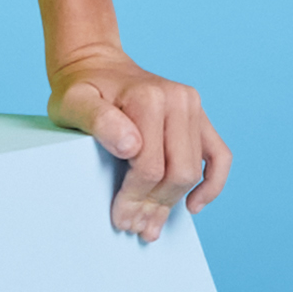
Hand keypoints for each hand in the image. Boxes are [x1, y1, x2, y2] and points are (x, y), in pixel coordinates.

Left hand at [48, 48, 230, 241]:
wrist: (95, 65)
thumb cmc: (80, 89)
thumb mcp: (73, 102)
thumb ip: (97, 121)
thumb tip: (131, 147)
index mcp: (148, 98)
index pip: (149, 166)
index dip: (135, 198)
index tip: (121, 219)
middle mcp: (177, 100)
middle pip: (177, 172)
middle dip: (155, 205)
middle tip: (135, 226)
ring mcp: (192, 106)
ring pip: (194, 170)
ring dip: (174, 202)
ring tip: (153, 224)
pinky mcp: (199, 115)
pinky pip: (219, 155)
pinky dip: (212, 183)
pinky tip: (193, 205)